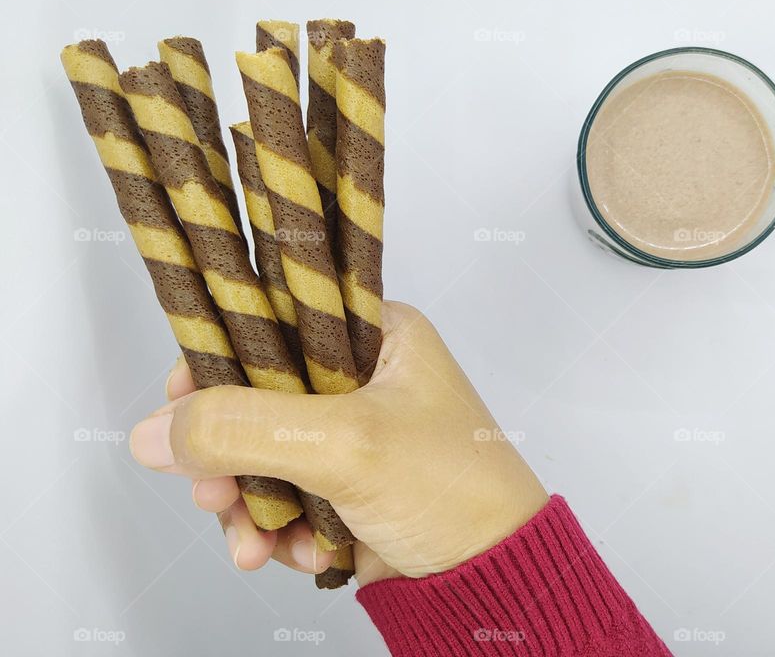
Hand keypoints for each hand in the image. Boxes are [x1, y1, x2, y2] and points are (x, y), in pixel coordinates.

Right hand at [131, 301, 547, 585]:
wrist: (494, 577)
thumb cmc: (450, 487)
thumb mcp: (345, 445)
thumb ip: (246, 429)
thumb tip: (155, 432)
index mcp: (377, 336)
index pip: (278, 322)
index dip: (222, 359)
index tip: (180, 400)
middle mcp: (364, 378)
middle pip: (260, 397)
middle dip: (229, 454)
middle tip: (211, 493)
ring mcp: (354, 436)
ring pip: (265, 454)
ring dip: (249, 503)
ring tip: (254, 546)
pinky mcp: (347, 488)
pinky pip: (285, 498)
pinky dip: (279, 530)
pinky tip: (298, 555)